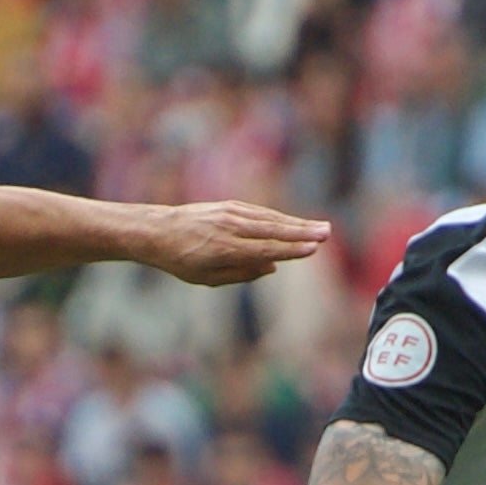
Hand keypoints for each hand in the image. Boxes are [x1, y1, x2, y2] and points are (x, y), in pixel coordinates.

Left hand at [150, 202, 333, 285]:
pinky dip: (280, 218)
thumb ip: (241, 274)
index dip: (290, 250)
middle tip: (327, 233)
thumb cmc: (182, 260)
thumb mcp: (207, 278)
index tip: (312, 249)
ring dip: (297, 223)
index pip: (264, 249)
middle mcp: (230, 227)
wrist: (158, 230)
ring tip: (321, 227)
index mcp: (224, 249)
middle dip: (302, 232)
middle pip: (272, 230)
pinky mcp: (230, 206)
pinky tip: (295, 223)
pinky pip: (260, 212)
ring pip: (270, 218)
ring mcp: (231, 213)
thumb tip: (271, 266)